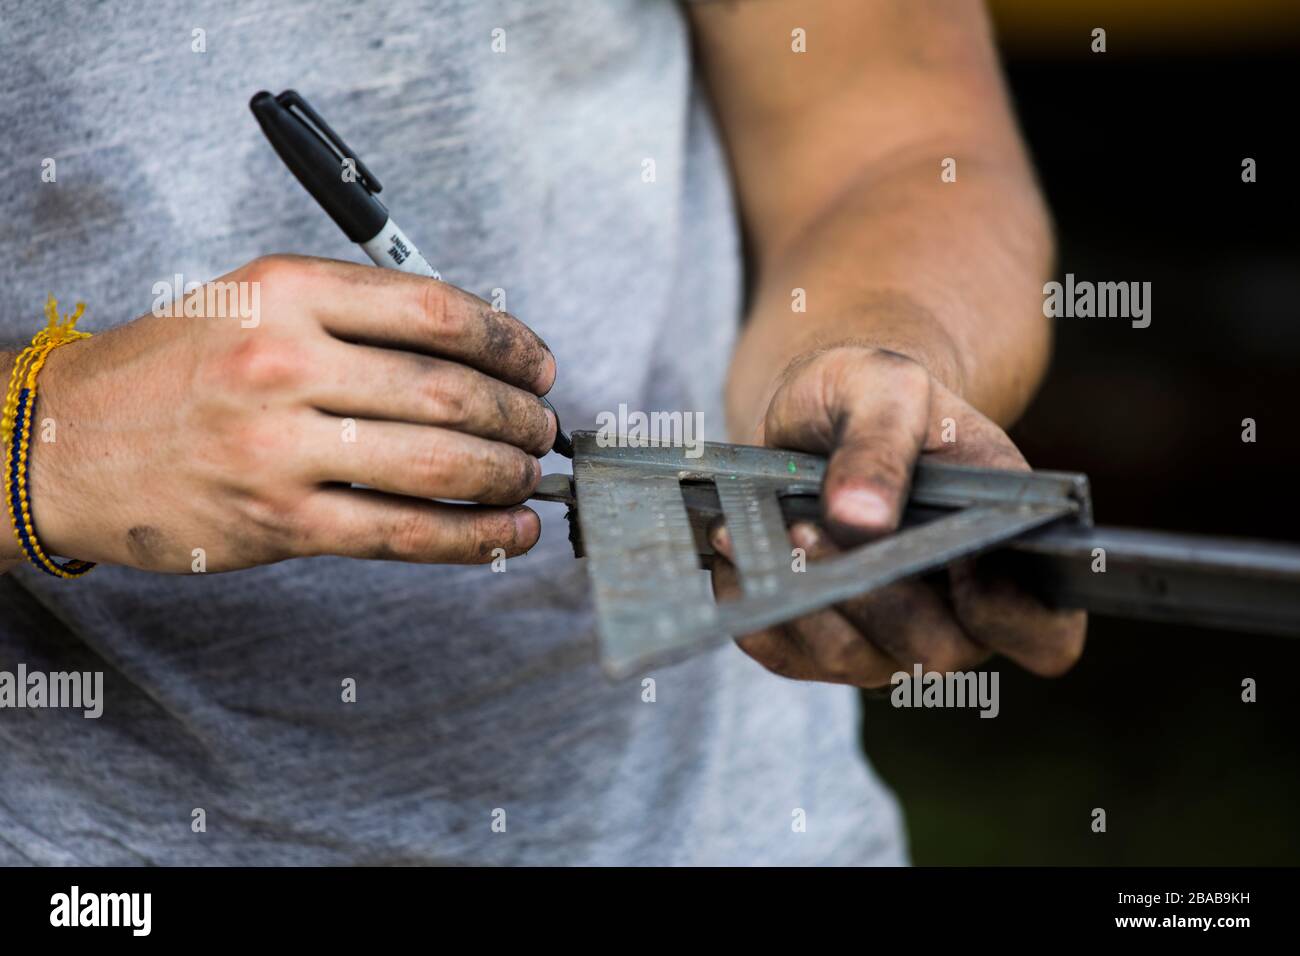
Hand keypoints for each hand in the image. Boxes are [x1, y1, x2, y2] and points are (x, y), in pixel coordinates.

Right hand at [20, 255, 556, 571]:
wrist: (64, 444)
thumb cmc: (175, 370)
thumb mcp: (252, 302)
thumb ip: (353, 316)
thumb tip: (471, 352)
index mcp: (287, 292)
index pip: (435, 310)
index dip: (509, 341)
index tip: (537, 364)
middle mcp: (285, 363)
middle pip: (449, 389)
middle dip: (519, 415)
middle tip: (543, 427)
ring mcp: (279, 448)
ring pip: (437, 463)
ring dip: (507, 474)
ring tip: (530, 475)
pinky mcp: (279, 523)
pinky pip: (403, 533)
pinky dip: (473, 537)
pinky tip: (511, 532)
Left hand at [710, 345, 1085, 686]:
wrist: (822, 413)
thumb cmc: (877, 397)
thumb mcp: (885, 389)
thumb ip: (881, 444)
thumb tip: (862, 522)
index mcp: (1009, 556)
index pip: (1046, 634)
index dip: (1014, 619)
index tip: (962, 566)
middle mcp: (956, 616)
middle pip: (932, 651)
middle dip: (871, 595)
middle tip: (808, 529)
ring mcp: (886, 640)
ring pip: (851, 661)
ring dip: (801, 600)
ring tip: (759, 531)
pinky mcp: (819, 645)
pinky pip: (787, 654)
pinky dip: (755, 606)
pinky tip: (734, 550)